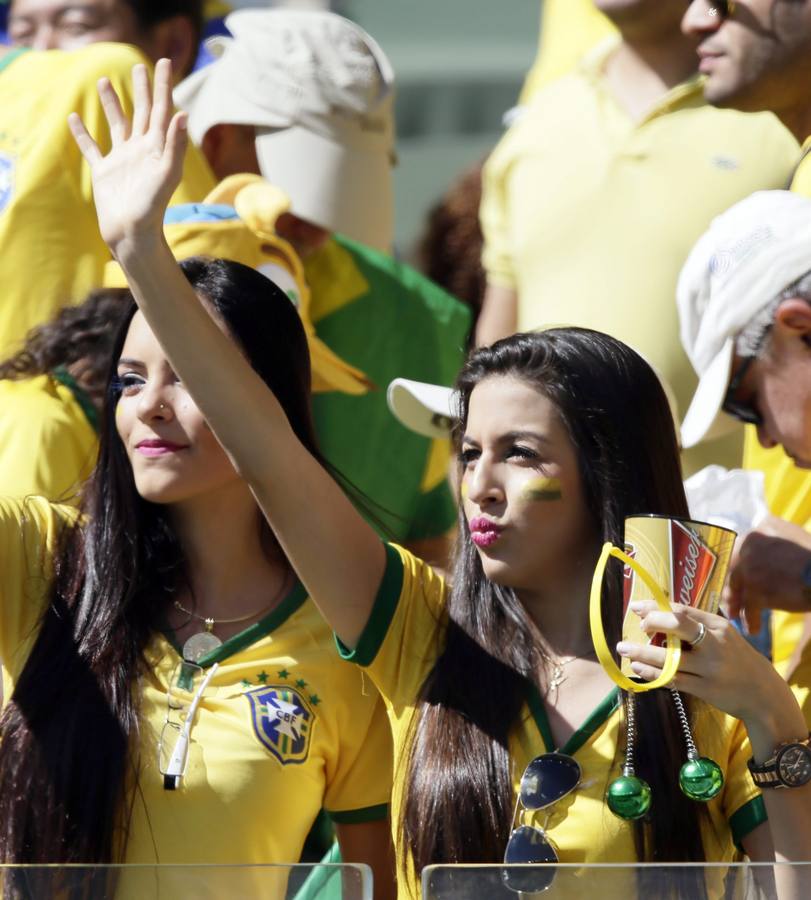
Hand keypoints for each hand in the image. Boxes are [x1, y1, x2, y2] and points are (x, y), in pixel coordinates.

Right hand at [68, 58, 186, 253]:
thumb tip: (182, 114)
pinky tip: (74, 118)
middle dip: (141, 89)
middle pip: (141, 112)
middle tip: (140, 66)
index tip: (165, 63)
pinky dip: (83, 133)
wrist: (133, 232)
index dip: (164, 86)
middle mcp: (140, 150)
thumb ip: (175, 144)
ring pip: (116, 124)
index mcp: (157, 147)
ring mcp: (122, 160)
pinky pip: (92, 148)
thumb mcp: (167, 172)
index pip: (161, 110)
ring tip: (104, 81)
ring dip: (111, 104)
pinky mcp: (104, 172)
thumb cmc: (153, 206)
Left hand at [617, 601, 786, 724]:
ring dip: (643, 653)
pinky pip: (672, 679)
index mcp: (718, 626)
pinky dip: (652, 674)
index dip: (656, 606)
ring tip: (624, 649)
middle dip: (653, 622)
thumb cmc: (736, 659)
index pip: (682, 610)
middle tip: (638, 625)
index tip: (636, 607)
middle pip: (678, 626)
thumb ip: (697, 625)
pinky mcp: (705, 689)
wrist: (764, 694)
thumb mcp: (724, 636)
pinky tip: (639, 668)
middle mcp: (715, 644)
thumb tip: (657, 614)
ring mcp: (710, 668)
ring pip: (670, 658)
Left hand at [724, 515, 810, 633]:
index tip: (734, 579)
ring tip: (736, 615)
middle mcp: (748, 547)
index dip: (735, 568)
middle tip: (730, 600)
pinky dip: (751, 621)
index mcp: (756, 533)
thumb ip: (772, 534)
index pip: (736, 552)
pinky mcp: (757, 591)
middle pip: (733, 570)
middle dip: (732, 587)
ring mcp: (751, 569)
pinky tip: (753, 630)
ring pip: (737, 589)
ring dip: (736, 604)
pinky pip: (750, 609)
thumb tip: (762, 530)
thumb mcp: (791, 535)